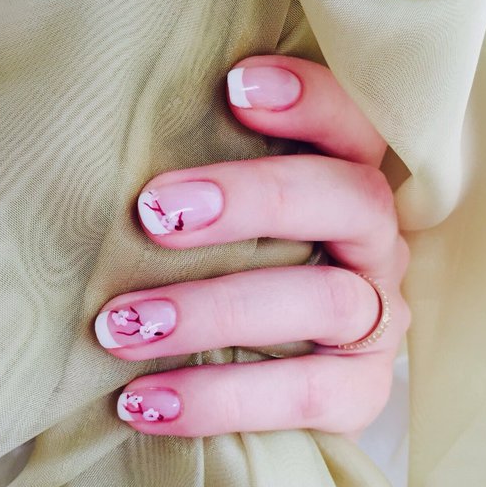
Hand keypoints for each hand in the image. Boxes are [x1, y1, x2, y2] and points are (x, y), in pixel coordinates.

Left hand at [94, 55, 409, 436]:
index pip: (353, 129)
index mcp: (347, 195)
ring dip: (214, 309)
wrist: (264, 401)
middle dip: (254, 199)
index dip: (311, 100)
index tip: (233, 85)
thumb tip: (108, 167)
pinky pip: (302, 394)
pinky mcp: (361, 397)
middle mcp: (374, 251)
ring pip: (324, 299)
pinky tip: (143, 400)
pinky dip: (218, 397)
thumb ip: (202, 201)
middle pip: (351, 200)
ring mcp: (377, 325)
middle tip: (154, 213)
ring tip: (120, 325)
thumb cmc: (227, 292)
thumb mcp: (222, 236)